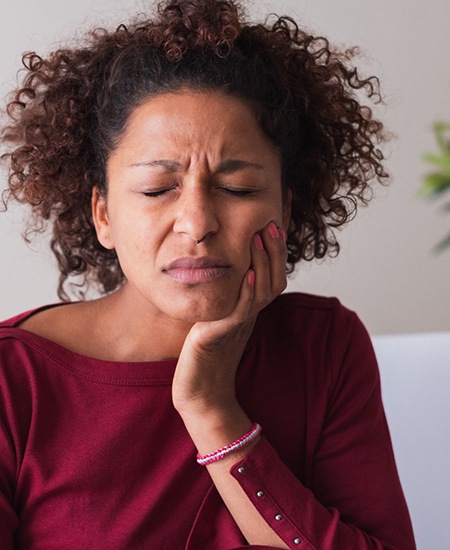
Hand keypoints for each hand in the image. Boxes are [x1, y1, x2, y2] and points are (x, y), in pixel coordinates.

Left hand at [172, 221, 286, 418]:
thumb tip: (228, 273)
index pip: (271, 277)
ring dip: (261, 263)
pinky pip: (240, 312)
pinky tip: (245, 273)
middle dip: (273, 251)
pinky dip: (246, 292)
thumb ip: (227, 299)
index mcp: (250, 311)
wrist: (200, 393)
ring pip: (261, 292)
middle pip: (273, 280)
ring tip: (258, 238)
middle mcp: (249, 317)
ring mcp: (238, 326)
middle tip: (270, 224)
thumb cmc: (205, 356)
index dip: (275, 253)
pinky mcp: (221, 336)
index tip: (271, 226)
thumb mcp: (219, 320)